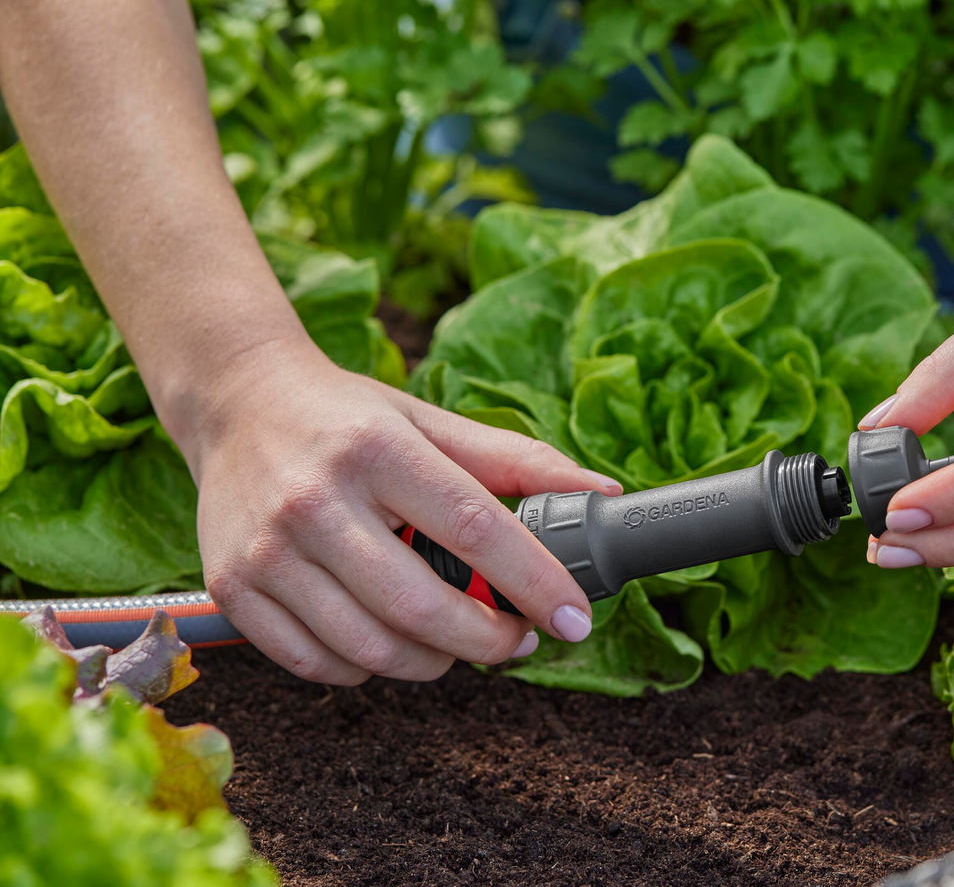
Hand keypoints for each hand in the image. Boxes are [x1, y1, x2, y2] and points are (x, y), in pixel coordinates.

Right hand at [170, 340, 621, 684]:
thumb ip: (517, 460)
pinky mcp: (232, 587)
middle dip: (488, 641)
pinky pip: (315, 664)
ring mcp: (266, 549)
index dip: (534, 582)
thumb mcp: (431, 421)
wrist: (235, 402)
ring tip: (457, 640)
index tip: (573, 617)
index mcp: (376, 449)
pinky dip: (368, 669)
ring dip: (434, 662)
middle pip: (420, 607)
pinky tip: (389, 641)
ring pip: (370, 649)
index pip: (473, 528)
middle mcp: (315, 499)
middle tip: (517, 639)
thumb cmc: (348, 419)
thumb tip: (603, 494)